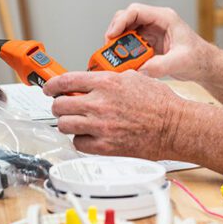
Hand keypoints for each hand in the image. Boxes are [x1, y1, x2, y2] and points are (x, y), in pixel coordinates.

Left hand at [43, 70, 183, 158]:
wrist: (173, 125)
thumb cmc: (160, 102)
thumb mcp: (134, 77)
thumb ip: (111, 79)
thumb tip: (94, 81)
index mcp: (107, 82)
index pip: (66, 81)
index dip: (51, 84)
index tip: (48, 88)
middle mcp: (100, 103)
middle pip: (60, 104)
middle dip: (59, 104)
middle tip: (64, 105)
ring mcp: (100, 126)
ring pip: (64, 125)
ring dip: (67, 122)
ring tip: (76, 121)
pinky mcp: (105, 146)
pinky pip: (78, 143)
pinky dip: (80, 139)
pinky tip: (89, 134)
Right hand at [104, 3, 211, 81]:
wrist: (205, 66)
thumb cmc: (198, 58)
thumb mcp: (180, 62)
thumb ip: (160, 66)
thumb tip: (139, 70)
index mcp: (165, 18)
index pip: (136, 11)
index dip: (121, 21)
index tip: (111, 35)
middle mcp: (156, 22)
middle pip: (127, 19)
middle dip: (115, 31)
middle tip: (108, 48)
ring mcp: (152, 32)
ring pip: (127, 31)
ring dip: (118, 43)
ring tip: (113, 57)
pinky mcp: (149, 43)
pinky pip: (131, 44)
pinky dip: (124, 52)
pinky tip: (123, 63)